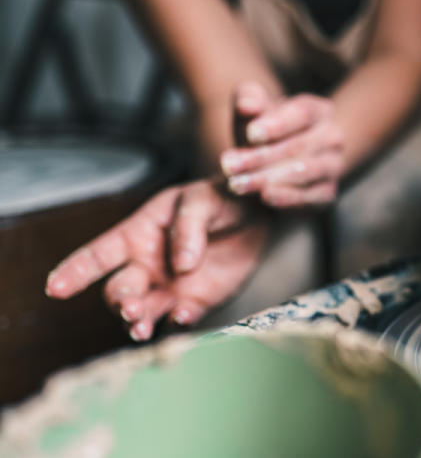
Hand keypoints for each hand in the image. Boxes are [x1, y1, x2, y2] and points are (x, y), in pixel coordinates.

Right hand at [45, 180, 267, 340]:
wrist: (261, 215)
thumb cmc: (222, 199)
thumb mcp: (203, 200)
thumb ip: (189, 227)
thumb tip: (181, 265)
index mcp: (138, 235)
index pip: (98, 255)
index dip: (75, 271)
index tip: (54, 289)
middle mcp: (148, 265)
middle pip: (119, 290)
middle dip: (120, 301)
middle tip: (130, 308)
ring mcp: (171, 287)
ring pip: (142, 311)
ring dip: (137, 321)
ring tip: (140, 327)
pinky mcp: (197, 301)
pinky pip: (180, 318)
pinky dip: (178, 321)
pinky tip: (183, 317)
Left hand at [220, 82, 345, 207]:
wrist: (280, 162)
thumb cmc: (265, 131)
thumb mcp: (254, 111)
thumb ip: (248, 100)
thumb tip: (246, 104)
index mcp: (319, 110)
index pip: (302, 113)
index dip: (277, 124)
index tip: (251, 134)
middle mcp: (333, 137)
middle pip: (299, 146)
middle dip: (260, 157)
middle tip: (228, 166)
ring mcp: (334, 166)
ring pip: (303, 172)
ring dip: (267, 179)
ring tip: (237, 184)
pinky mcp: (328, 192)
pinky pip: (310, 197)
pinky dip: (287, 198)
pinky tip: (263, 197)